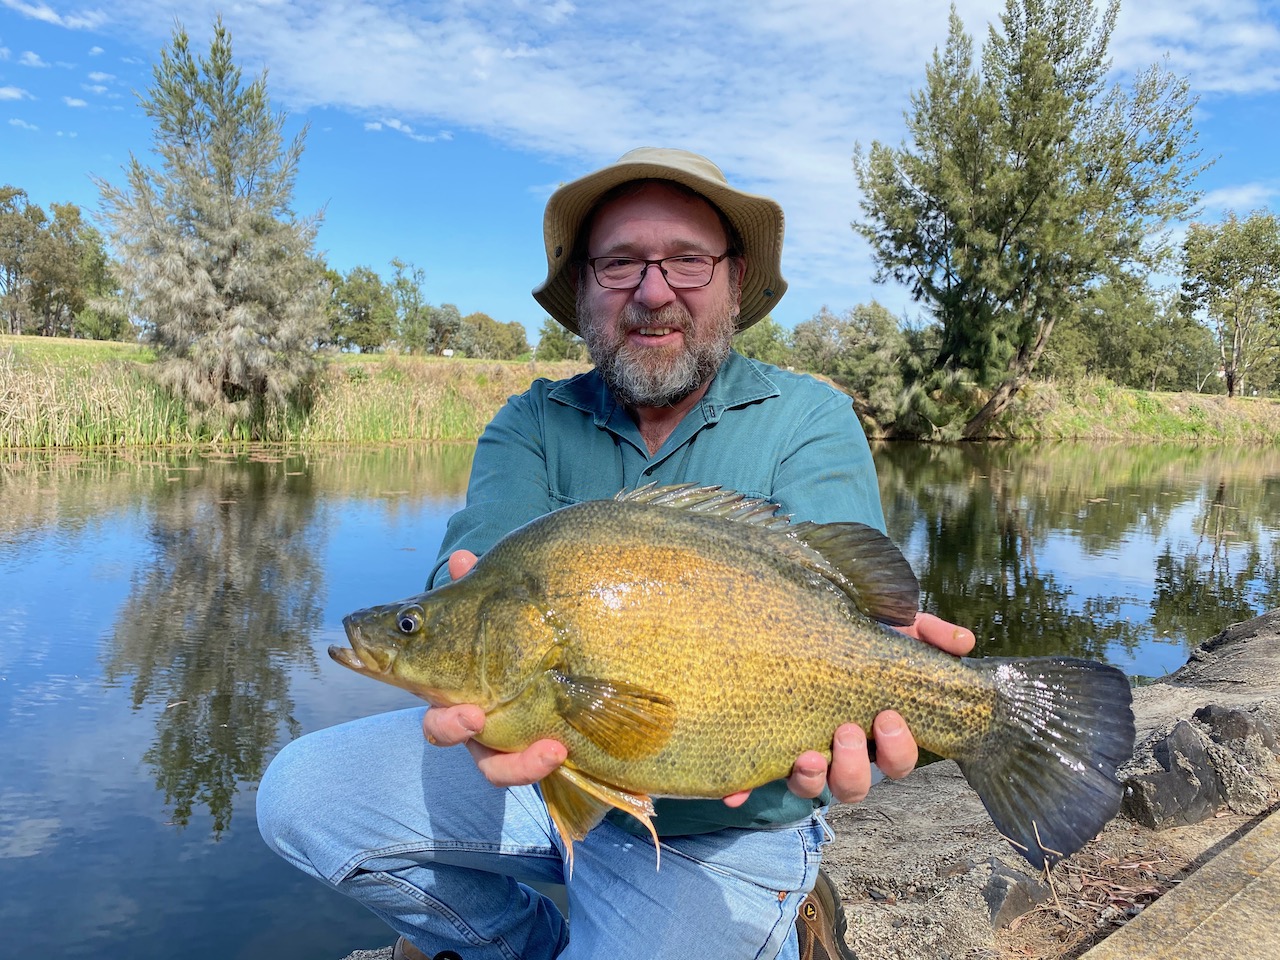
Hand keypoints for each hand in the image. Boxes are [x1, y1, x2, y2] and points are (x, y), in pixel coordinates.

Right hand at [422, 549, 567, 787]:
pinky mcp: (531, 758)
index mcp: (454, 684)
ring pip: (493, 769)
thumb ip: (480, 591)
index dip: (413, 693)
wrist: (565, 674)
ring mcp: (499, 744)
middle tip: (475, 716)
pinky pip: (528, 771)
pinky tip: (563, 749)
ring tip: (552, 750)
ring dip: (518, 764)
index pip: (423, 690)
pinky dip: (539, 765)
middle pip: (445, 733)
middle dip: (453, 727)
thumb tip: (462, 559)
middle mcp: (471, 719)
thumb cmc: (516, 643)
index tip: (441, 698)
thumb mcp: (501, 617)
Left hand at [724, 613, 975, 806]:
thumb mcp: (893, 629)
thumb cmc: (851, 637)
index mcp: (875, 732)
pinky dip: (744, 788)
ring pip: (814, 789)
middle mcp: (841, 753)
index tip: (888, 715)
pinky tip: (733, 791)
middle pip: (857, 785)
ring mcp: (803, 757)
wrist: (791, 630)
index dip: (899, 747)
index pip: (898, 758)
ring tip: (806, 754)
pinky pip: (754, 780)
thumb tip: (964, 643)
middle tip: (847, 729)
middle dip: (855, 763)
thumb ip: (928, 634)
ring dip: (812, 778)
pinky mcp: (764, 753)